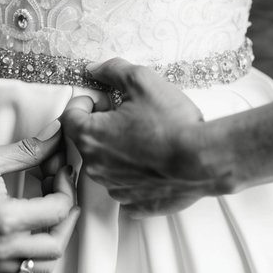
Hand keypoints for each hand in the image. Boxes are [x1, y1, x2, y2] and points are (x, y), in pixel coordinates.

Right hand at [0, 123, 78, 272]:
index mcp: (3, 221)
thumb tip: (58, 134)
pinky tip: (24, 226)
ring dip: (51, 241)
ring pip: (39, 268)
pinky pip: (17, 271)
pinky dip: (29, 253)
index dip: (66, 188)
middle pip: (56, 247)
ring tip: (47, 213)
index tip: (61, 170)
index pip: (57, 212)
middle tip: (62, 193)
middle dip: (66, 219)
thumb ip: (29, 150)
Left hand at [60, 60, 210, 216]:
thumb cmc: (172, 123)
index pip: (69, 116)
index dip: (85, 103)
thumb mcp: (141, 80)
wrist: (203, 159)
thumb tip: (95, 69)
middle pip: (88, 140)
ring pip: (108, 164)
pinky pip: (128, 186)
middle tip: (131, 115)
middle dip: (104, 125)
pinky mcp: (137, 203)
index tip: (104, 100)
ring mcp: (117, 189)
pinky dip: (136, 174)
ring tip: (148, 137)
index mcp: (91, 137)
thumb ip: (112, 70)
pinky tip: (154, 161)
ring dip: (120, 150)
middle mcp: (97, 167)